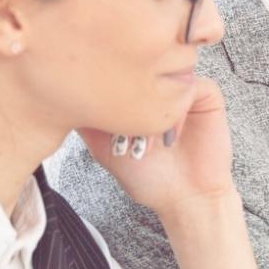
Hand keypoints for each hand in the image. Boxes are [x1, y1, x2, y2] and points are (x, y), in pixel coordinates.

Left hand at [78, 77, 233, 221]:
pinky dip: (178, 113)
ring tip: (146, 146)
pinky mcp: (207, 95)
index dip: (105, 96)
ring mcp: (182, 86)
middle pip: (139, 70)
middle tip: (123, 141)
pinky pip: (191, 86)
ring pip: (164, 76)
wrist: (184, 198)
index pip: (114, 71)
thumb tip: (61, 95)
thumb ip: (85, 121)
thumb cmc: (147, 175)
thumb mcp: (102, 147)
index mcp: (133, 90)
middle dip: (126, 104)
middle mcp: (158, 83)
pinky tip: (171, 139)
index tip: (102, 132)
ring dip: (153, 109)